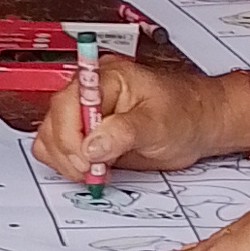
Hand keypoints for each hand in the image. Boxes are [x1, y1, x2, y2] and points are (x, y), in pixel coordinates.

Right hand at [31, 50, 227, 180]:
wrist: (199, 123)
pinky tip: (91, 170)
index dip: (71, 136)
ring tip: (96, 172)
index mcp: (105, 77)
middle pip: (53, 122)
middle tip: (94, 172)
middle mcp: (89, 92)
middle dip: (69, 153)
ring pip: (50, 138)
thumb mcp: (159, 122)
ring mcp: (85, 114)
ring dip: (66, 162)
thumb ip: (123, 132)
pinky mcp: (86, 134)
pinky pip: (58, 149)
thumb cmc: (185, 112)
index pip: (68, 103)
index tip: (88, 160)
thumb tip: (91, 146)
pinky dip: (67, 165)